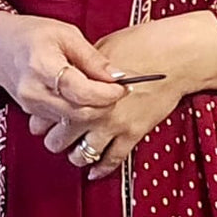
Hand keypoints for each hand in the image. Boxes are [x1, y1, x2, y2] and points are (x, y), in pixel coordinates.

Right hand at [0, 9, 125, 132]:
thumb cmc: (32, 35)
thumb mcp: (66, 34)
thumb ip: (92, 58)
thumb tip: (118, 77)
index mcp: (42, 65)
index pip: (80, 91)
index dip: (106, 94)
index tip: (123, 87)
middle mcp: (34, 91)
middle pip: (79, 112)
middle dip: (104, 106)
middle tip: (118, 92)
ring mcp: (31, 106)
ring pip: (73, 121)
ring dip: (94, 111)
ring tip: (105, 93)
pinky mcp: (33, 114)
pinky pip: (63, 120)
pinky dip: (80, 113)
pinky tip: (87, 99)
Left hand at [42, 11, 216, 179]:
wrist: (174, 57)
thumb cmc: (140, 45)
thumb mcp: (101, 50)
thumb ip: (82, 68)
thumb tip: (68, 76)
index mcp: (82, 88)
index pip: (48, 113)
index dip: (41, 119)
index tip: (42, 120)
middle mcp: (93, 111)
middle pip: (59, 140)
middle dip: (54, 140)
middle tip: (55, 138)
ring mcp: (113, 126)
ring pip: (82, 155)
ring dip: (75, 156)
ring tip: (74, 152)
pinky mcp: (133, 134)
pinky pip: (112, 160)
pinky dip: (101, 169)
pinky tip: (94, 171)